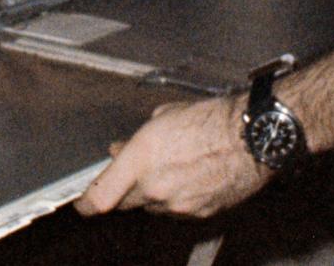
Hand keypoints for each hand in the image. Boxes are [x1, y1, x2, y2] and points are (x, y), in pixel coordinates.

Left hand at [76, 96, 270, 218]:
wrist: (252, 139)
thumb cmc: (211, 121)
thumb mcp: (162, 118)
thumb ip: (135, 141)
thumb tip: (120, 151)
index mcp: (141, 160)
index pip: (101, 197)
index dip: (86, 203)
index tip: (81, 202)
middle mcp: (156, 188)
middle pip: (124, 203)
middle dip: (121, 191)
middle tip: (129, 174)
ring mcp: (178, 206)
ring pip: (152, 207)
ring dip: (151, 193)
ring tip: (170, 166)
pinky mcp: (199, 214)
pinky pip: (176, 210)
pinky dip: (175, 198)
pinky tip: (188, 177)